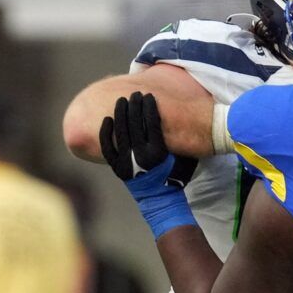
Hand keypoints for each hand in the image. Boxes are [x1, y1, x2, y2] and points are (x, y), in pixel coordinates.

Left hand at [101, 92, 197, 237]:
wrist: (160, 199)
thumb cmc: (176, 175)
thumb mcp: (185, 156)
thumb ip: (181, 140)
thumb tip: (186, 117)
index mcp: (159, 152)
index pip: (152, 122)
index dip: (149, 106)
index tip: (148, 95)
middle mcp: (141, 156)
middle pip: (134, 124)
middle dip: (134, 106)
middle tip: (134, 94)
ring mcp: (127, 162)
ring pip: (120, 133)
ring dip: (120, 114)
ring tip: (121, 100)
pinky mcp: (117, 167)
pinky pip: (107, 147)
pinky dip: (106, 133)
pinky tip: (107, 119)